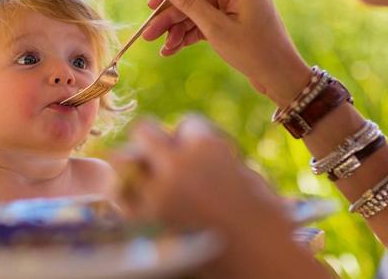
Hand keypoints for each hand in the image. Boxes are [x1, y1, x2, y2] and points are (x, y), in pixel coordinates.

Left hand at [115, 115, 290, 236]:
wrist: (263, 265)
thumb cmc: (266, 223)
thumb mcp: (247, 176)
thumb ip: (213, 156)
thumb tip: (182, 145)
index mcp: (208, 147)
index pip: (186, 123)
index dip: (191, 138)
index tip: (196, 154)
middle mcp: (177, 164)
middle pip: (143, 130)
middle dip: (153, 142)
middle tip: (161, 159)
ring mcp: (156, 193)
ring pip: (122, 161)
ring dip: (134, 166)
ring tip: (146, 179)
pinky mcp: (143, 223)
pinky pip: (121, 199)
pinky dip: (129, 198)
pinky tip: (144, 205)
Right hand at [143, 0, 311, 105]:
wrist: (280, 78)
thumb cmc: (254, 51)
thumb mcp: (216, 27)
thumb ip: (188, 3)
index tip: (152, 7)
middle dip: (171, 17)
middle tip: (149, 34)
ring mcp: (234, 6)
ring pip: (196, 12)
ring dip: (177, 29)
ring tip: (161, 48)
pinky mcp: (231, 22)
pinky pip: (204, 23)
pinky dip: (188, 35)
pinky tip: (172, 50)